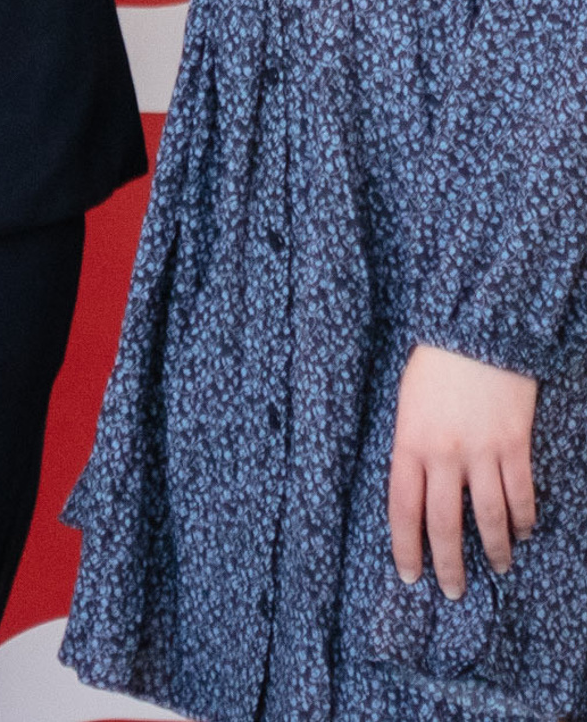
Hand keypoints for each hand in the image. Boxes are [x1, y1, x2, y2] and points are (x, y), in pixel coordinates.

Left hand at [389, 343, 537, 597]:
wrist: (473, 332)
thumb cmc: (432, 367)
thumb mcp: (406, 406)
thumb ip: (411, 449)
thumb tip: (417, 492)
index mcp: (409, 442)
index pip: (402, 508)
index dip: (405, 547)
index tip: (409, 576)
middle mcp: (443, 454)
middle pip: (445, 524)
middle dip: (449, 564)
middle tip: (453, 592)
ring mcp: (482, 451)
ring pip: (489, 517)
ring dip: (495, 548)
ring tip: (498, 567)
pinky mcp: (514, 446)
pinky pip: (520, 494)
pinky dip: (523, 519)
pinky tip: (523, 532)